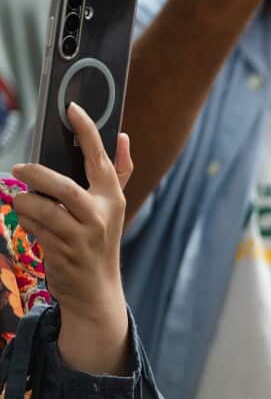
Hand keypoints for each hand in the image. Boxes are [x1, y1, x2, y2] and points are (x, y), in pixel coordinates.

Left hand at [12, 103, 131, 375]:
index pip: (99, 159)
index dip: (86, 131)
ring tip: (21, 202)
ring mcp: (83, 235)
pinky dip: (26, 222)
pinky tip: (30, 224)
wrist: (96, 290)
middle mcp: (101, 215)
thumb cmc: (98, 241)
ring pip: (42, 208)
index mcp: (113, 198)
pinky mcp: (63, 251)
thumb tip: (123, 138)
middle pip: (63, 187)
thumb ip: (117, 172)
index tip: (71, 108)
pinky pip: (33, 227)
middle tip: (18, 168)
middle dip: (37, 175)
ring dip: (25, 203)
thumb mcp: (112, 207)